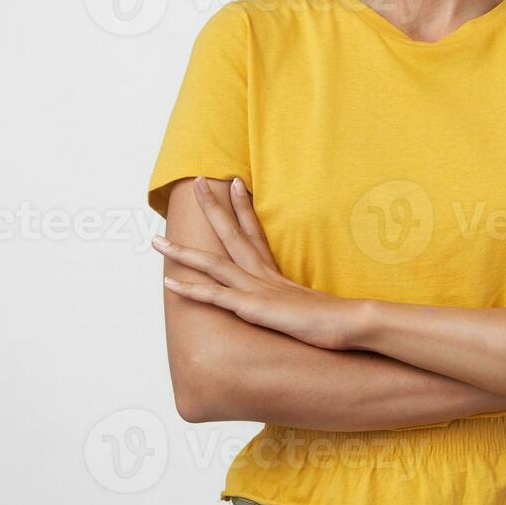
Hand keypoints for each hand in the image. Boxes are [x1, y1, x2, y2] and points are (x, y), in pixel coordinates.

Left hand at [154, 176, 359, 350]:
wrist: (350, 322)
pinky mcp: (253, 307)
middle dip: (211, 207)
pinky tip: (168, 281)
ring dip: (182, 251)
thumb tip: (306, 302)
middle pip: (231, 232)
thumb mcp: (312, 304)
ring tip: (155, 239)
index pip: (254, 231)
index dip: (243, 206)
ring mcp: (256, 288)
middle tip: (194, 182)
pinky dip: (190, 287)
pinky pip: (214, 296)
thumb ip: (300, 299)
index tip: (233, 182)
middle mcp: (263, 273)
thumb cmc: (336, 318)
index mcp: (276, 271)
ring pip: (212, 263)